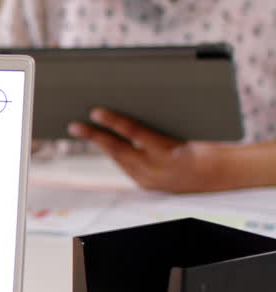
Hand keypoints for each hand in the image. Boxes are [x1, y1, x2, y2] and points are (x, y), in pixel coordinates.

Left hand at [67, 108, 246, 192]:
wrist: (218, 174)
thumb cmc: (203, 146)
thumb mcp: (183, 130)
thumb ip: (156, 123)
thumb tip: (129, 107)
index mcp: (169, 151)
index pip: (136, 133)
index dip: (114, 121)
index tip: (95, 111)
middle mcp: (157, 169)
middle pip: (119, 150)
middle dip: (94, 136)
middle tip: (74, 125)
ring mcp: (149, 180)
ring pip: (118, 159)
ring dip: (100, 144)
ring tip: (81, 130)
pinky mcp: (146, 185)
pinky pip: (124, 166)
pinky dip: (113, 153)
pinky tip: (101, 141)